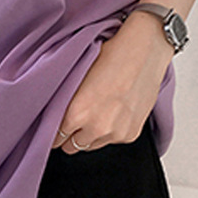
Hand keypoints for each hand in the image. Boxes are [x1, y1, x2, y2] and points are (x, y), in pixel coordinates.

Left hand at [53, 11, 173, 153]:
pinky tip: (111, 112)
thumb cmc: (111, 55)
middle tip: (71, 121)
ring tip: (93, 114)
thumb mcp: (77, 75)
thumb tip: (56, 112)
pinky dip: (109, 132)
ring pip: (91, 146)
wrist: (144, 50)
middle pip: (71, 147)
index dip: (53, 132)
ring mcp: (116, 133)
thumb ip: (65, 100)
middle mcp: (96, 127)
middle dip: (70, 135)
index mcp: (77, 112)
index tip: (53, 127)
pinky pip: (112, 141)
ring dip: (89, 135)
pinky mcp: (131, 134)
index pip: (55, 138)